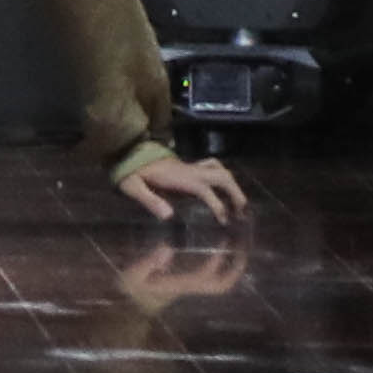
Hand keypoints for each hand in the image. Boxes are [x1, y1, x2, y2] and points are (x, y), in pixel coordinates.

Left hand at [117, 144, 252, 230]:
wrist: (129, 150)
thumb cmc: (131, 172)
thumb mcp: (133, 187)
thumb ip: (149, 200)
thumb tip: (169, 216)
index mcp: (180, 178)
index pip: (206, 191)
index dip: (217, 205)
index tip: (224, 222)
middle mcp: (191, 171)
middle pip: (222, 177)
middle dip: (236, 194)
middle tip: (243, 214)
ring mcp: (192, 167)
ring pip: (221, 170)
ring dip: (234, 186)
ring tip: (240, 207)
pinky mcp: (191, 166)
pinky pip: (214, 167)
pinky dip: (224, 177)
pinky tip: (226, 190)